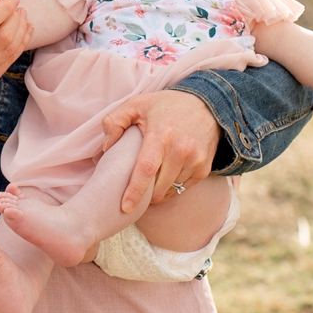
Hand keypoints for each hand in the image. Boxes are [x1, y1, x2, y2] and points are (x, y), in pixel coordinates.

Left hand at [98, 88, 223, 213]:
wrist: (206, 105)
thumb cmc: (165, 106)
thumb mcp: (136, 104)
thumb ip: (114, 121)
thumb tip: (106, 147)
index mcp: (161, 135)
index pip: (146, 169)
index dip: (135, 191)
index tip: (125, 207)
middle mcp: (181, 149)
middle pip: (158, 186)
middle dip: (144, 194)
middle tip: (134, 188)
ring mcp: (195, 160)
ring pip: (170, 189)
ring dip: (158, 190)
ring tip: (150, 178)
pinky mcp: (204, 168)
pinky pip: (183, 188)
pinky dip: (171, 188)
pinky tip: (164, 177)